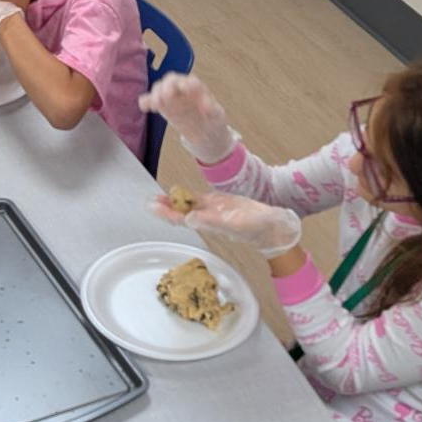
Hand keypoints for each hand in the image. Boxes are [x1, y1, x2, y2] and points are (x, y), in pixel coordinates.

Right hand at [138, 73, 235, 163]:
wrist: (204, 131)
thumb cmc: (212, 119)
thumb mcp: (217, 116)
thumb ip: (212, 109)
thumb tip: (208, 108)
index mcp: (197, 88)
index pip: (191, 81)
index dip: (187, 84)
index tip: (186, 90)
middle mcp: (181, 88)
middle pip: (171, 80)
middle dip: (168, 85)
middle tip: (167, 96)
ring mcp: (170, 96)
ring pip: (159, 88)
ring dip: (156, 94)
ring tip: (155, 104)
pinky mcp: (162, 105)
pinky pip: (151, 100)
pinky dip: (146, 101)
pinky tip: (145, 108)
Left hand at [154, 190, 302, 257]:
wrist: (271, 226)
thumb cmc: (257, 227)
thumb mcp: (236, 223)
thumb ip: (213, 221)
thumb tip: (189, 219)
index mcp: (209, 223)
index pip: (183, 219)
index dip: (167, 214)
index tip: (154, 207)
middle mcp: (207, 218)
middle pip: (180, 214)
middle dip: (165, 208)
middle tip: (150, 201)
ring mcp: (211, 211)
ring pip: (186, 206)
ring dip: (172, 202)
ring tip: (157, 197)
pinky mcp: (218, 204)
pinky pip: (197, 201)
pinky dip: (186, 197)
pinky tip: (176, 194)